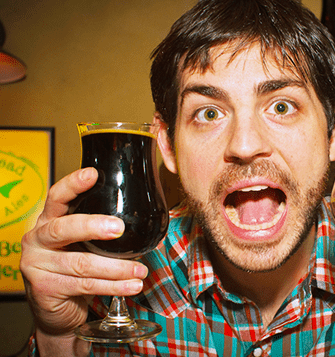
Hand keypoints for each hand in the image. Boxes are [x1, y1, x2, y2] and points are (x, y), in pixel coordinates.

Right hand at [20, 168, 147, 338]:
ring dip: (116, 267)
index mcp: (48, 220)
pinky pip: (85, 285)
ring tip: (140, 269)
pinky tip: (131, 285)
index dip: (73, 185)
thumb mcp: (82, 244)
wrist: (55, 309)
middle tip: (119, 229)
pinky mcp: (44, 289)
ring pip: (82, 263)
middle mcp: (38, 239)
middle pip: (63, 228)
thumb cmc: (73, 269)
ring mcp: (37, 265)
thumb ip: (101, 231)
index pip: (57, 197)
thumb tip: (148, 225)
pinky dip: (113, 286)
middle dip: (93, 227)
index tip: (92, 174)